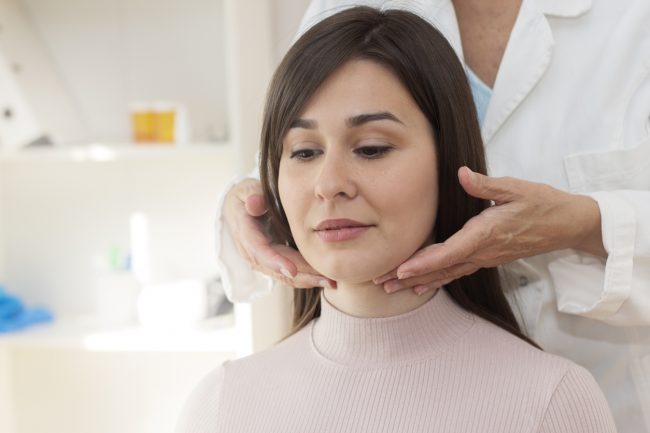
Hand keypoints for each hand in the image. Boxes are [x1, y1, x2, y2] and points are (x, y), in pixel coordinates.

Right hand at [223, 178, 335, 288]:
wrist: (238, 209)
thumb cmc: (246, 197)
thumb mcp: (246, 191)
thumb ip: (252, 196)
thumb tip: (254, 203)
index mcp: (246, 235)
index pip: (260, 252)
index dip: (275, 261)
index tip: (291, 270)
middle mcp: (253, 254)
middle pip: (278, 269)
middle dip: (303, 275)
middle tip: (326, 279)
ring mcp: (263, 261)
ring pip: (286, 276)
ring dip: (309, 280)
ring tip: (331, 282)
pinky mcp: (273, 264)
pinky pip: (290, 275)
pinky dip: (307, 278)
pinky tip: (326, 279)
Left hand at [374, 167, 604, 294]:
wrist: (567, 224)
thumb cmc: (542, 203)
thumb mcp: (517, 188)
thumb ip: (486, 185)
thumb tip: (461, 174)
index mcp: (485, 234)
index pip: (449, 252)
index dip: (424, 263)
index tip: (401, 271)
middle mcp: (482, 252)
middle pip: (440, 269)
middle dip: (408, 277)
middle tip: (379, 283)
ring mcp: (484, 258)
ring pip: (445, 274)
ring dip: (417, 281)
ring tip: (389, 289)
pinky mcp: (486, 259)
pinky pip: (456, 272)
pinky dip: (435, 279)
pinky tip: (420, 286)